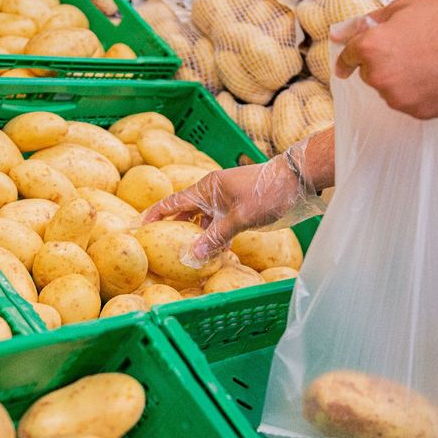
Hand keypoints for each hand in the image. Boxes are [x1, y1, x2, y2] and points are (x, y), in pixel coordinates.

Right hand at [142, 145, 321, 264]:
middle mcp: (213, 193)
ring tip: (186, 255)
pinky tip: (214, 252)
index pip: (173, 202)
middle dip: (173, 228)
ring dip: (196, 236)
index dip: (155, 214)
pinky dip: (214, 236)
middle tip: (158, 246)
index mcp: (207, 188)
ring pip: (203, 220)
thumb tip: (191, 256)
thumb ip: (215, 237)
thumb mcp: (240, 218)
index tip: (139, 227)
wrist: (298, 181)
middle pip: (185, 211)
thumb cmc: (268, 193)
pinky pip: (219, 223)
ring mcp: (226, 200)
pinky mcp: (239, 208)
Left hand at [332, 0, 437, 119]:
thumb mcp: (405, 8)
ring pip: (390, 91)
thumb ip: (367, 22)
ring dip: (401, 80)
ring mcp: (397, 98)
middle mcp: (378, 76)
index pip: (348, 57)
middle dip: (384, 64)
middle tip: (413, 50)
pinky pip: (409, 104)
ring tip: (430, 63)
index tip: (348, 64)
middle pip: (370, 74)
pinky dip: (419, 94)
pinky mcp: (417, 113)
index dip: (350, 58)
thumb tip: (336, 34)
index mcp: (370, 47)